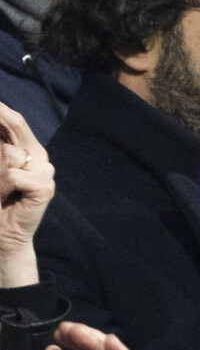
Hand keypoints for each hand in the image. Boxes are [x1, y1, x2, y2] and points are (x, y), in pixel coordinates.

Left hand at [0, 103, 54, 286]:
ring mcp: (45, 171)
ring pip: (8, 154)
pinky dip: (0, 186)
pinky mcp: (45, 187)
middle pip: (16, 125)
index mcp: (28, 149)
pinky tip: (3, 198)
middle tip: (0, 163)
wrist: (3, 239)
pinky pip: (12, 175)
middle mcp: (39, 156)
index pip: (14, 121)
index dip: (0, 111)